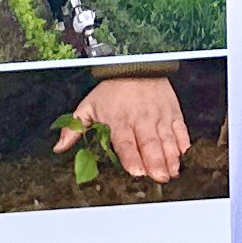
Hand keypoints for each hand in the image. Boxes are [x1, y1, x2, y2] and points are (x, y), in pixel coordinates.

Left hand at [58, 74, 188, 181]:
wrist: (136, 64)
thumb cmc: (111, 89)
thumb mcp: (88, 105)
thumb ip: (74, 128)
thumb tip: (59, 147)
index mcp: (119, 120)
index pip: (126, 142)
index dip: (132, 157)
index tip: (137, 172)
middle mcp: (141, 119)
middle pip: (149, 143)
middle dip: (156, 162)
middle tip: (160, 177)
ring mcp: (159, 116)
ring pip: (167, 139)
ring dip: (171, 157)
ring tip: (172, 172)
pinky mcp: (172, 112)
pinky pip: (180, 129)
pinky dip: (182, 143)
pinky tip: (182, 156)